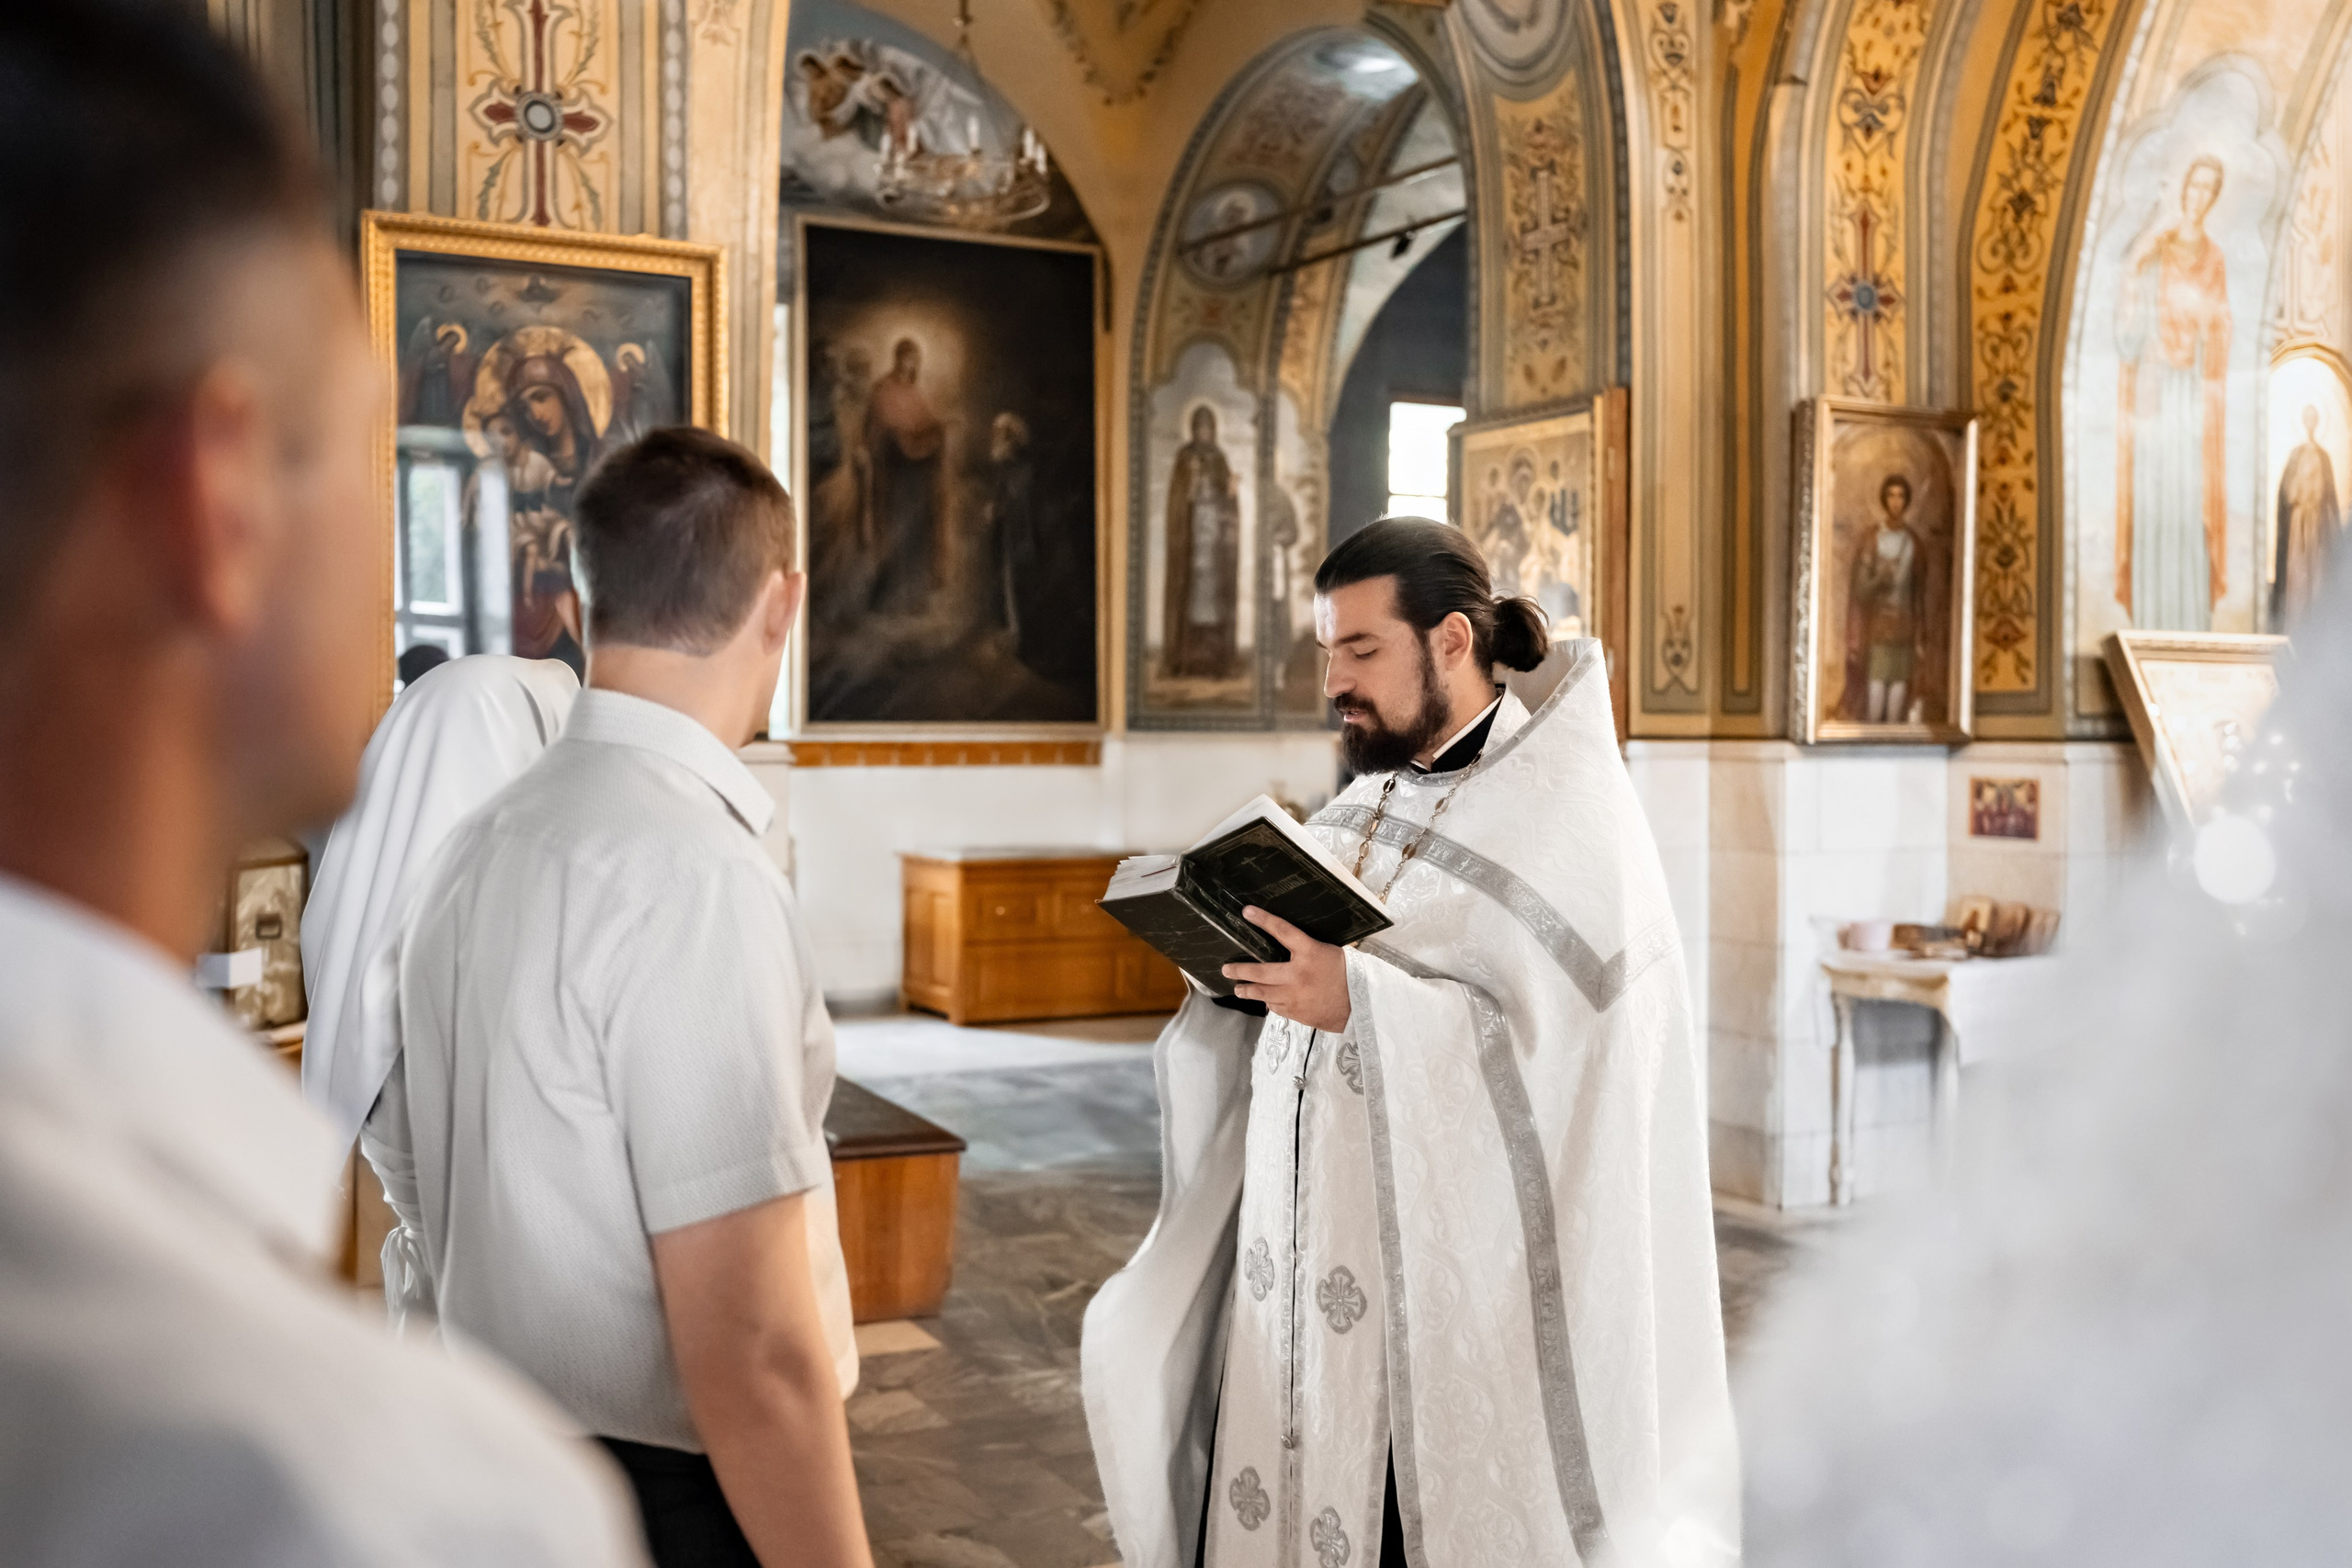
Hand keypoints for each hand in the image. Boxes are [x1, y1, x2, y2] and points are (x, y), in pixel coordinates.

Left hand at [1223, 906, 1350, 1032]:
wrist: (1360, 1006)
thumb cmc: (1348, 975)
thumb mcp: (1330, 953)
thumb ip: (1308, 950)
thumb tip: (1289, 943)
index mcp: (1310, 953)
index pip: (1283, 931)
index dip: (1263, 920)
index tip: (1247, 912)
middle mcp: (1298, 975)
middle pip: (1260, 971)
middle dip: (1240, 970)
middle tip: (1227, 969)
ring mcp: (1294, 996)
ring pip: (1262, 992)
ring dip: (1247, 990)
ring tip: (1239, 988)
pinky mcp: (1295, 1012)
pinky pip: (1274, 1006)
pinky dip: (1268, 1001)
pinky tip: (1265, 999)